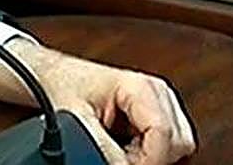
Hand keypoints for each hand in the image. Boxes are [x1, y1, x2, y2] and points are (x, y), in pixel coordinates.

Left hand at [0, 40, 195, 163]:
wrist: (54, 75)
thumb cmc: (64, 85)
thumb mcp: (76, 117)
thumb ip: (101, 146)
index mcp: (142, 87)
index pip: (164, 133)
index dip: (147, 159)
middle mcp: (159, 93)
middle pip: (178, 143)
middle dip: (150, 158)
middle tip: (118, 155)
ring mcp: (163, 103)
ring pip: (178, 147)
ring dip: (150, 156)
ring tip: (119, 147)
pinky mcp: (159, 114)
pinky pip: (168, 145)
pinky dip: (148, 152)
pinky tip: (125, 146)